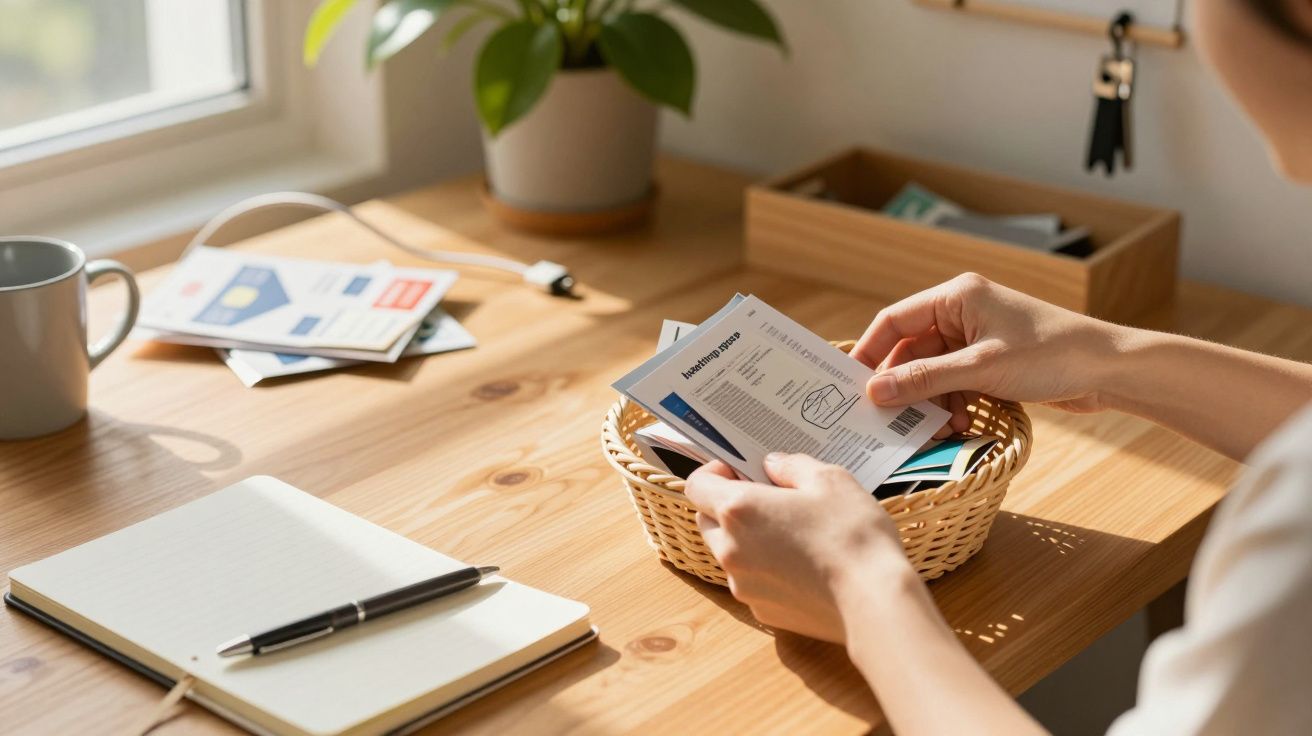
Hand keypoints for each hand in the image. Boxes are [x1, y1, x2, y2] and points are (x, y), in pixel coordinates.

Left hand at [684, 454, 912, 642]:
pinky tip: (799, 565)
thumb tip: (772, 465)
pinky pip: (750, 581)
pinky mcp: (761, 610)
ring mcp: (742, 584)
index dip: (714, 473)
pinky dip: (763, 569)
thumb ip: (792, 466)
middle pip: (706, 519)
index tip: (740, 470)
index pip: (697, 485)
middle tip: (766, 499)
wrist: (874, 602)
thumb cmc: (852, 535)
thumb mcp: (830, 480)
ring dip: (743, 539)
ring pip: (726, 553)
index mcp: (739, 510)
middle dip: (726, 506)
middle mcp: (729, 549)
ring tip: (787, 533)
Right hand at [853, 273, 1124, 428]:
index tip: (853, 387)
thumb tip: (874, 392)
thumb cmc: (1051, 354)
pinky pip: (954, 383)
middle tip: (890, 419)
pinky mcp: (991, 361)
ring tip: (935, 428)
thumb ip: (924, 380)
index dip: (870, 353)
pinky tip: (961, 424)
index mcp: (956, 296)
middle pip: (911, 351)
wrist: (1109, 369)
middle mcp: (962, 312)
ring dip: (930, 401)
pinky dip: (952, 403)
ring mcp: (976, 337)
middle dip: (904, 386)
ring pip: (932, 372)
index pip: (894, 320)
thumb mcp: (980, 369)